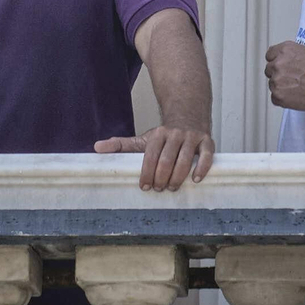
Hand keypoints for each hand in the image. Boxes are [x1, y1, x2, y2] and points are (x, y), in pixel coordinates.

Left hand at [94, 125, 213, 191]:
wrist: (188, 114)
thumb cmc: (165, 135)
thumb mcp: (143, 139)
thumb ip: (121, 145)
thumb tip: (97, 148)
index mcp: (158, 134)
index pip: (150, 156)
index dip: (146, 173)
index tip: (144, 187)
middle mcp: (175, 134)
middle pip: (167, 159)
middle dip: (161, 178)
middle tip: (159, 189)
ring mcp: (192, 137)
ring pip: (186, 159)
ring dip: (178, 177)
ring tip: (172, 187)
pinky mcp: (207, 141)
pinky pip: (207, 156)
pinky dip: (202, 168)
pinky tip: (195, 179)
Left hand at [265, 41, 304, 111]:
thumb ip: (290, 53)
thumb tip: (282, 58)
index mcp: (285, 51)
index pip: (269, 55)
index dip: (276, 60)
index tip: (280, 65)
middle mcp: (278, 64)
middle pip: (269, 70)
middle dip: (278, 73)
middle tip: (291, 78)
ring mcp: (276, 81)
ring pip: (272, 84)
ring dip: (281, 86)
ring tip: (296, 87)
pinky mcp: (278, 96)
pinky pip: (274, 97)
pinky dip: (283, 98)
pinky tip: (294, 95)